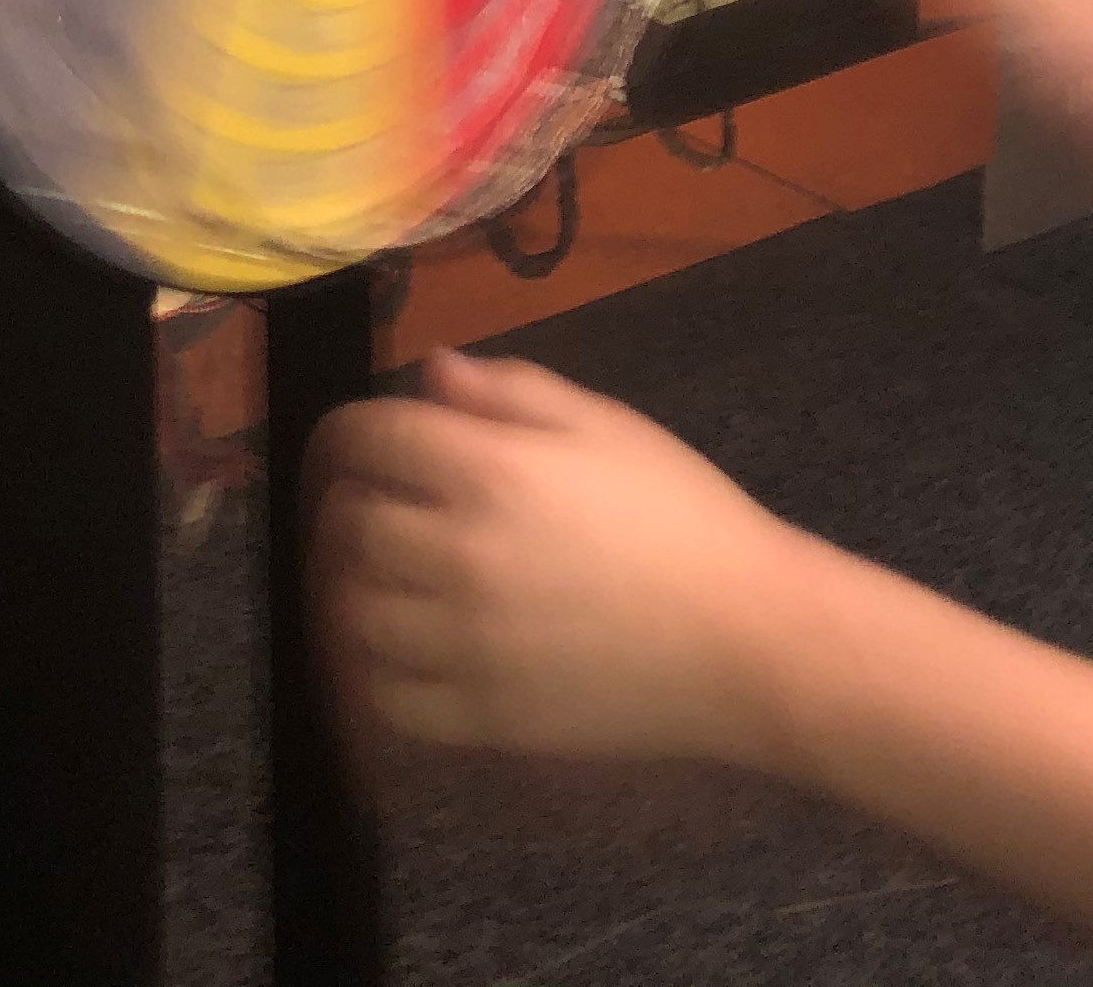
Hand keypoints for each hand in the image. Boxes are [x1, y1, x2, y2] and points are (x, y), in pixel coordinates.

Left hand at [308, 349, 810, 773]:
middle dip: (351, 506)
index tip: (357, 442)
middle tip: (376, 507)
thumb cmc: (682, 516)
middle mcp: (459, 555)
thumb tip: (432, 374)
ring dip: (355, 588)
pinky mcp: (480, 719)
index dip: (348, 432)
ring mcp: (464, 645)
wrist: (745, 638)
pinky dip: (373, 675)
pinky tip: (397, 653)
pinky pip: (387, 699)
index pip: (369, 439)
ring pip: (353, 615)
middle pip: (350, 527)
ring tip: (382, 579)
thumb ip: (510, 392)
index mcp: (489, 471)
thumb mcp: (606, 425)